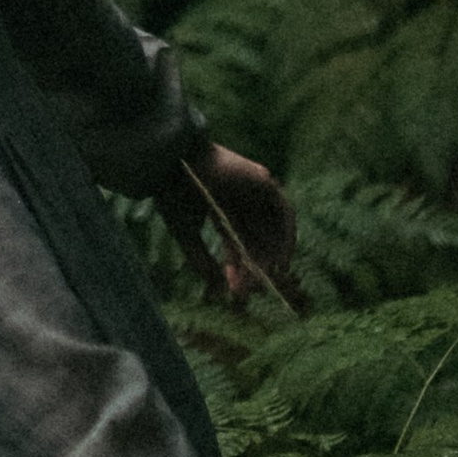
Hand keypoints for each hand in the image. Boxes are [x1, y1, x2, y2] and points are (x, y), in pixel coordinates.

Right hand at [154, 137, 301, 310]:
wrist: (170, 163)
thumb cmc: (172, 194)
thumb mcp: (185, 233)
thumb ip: (200, 259)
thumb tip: (216, 288)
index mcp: (221, 206)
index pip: (237, 242)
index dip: (239, 267)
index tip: (239, 293)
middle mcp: (240, 198)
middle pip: (258, 238)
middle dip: (257, 265)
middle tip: (257, 291)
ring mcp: (253, 189)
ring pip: (274, 226)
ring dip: (275, 253)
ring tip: (272, 279)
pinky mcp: (263, 180)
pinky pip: (285, 211)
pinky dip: (287, 235)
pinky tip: (283, 259)